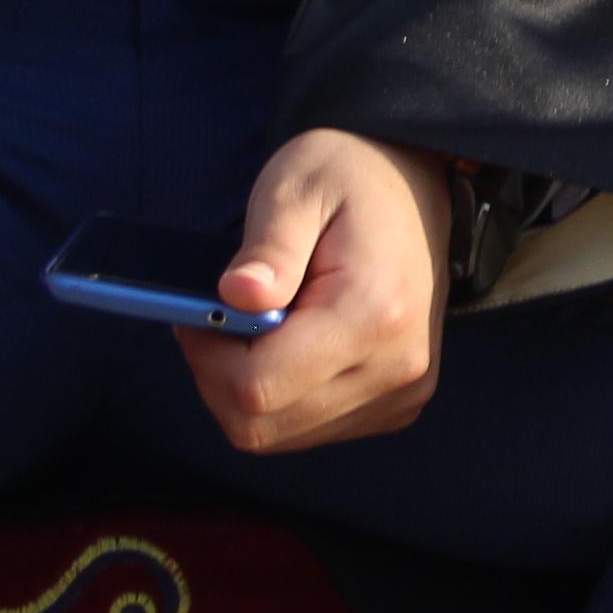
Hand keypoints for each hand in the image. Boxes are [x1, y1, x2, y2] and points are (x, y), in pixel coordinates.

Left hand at [191, 129, 453, 454]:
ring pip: (279, 435)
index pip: (257, 386)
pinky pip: (308, 431)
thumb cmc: (348, 176)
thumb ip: (268, 246)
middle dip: (219, 379)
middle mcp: (397, 366)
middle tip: (220, 322)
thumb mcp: (297, 186)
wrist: (415, 181)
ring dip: (247, 392)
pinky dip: (280, 400)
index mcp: (373, 313)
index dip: (206, 358)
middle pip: (261, 423)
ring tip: (257, 329)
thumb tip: (235, 298)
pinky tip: (289, 348)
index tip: (197, 316)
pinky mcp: (397, 404)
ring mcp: (402, 392)